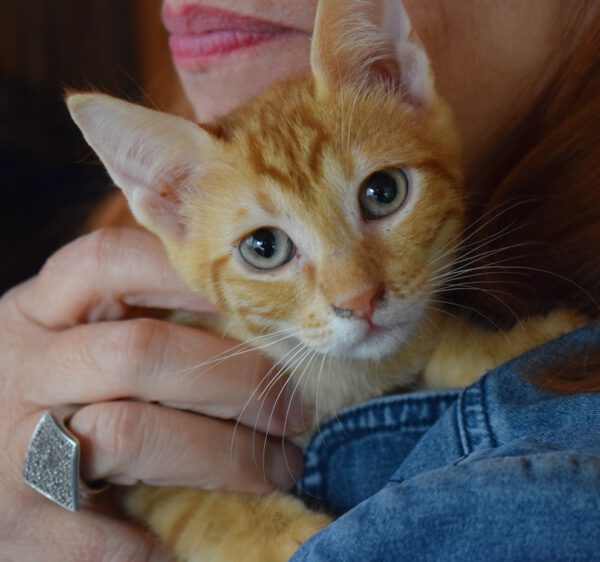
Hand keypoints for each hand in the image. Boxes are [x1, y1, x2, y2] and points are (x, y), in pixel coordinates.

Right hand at [0, 227, 304, 560]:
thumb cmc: (49, 388)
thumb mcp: (73, 337)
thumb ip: (134, 319)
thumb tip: (251, 324)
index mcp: (40, 310)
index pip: (110, 261)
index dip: (188, 274)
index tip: (262, 303)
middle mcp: (25, 366)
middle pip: (141, 352)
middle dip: (235, 382)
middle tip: (295, 410)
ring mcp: (13, 443)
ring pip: (132, 434)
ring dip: (224, 456)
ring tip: (278, 467)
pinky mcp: (15, 519)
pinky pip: (96, 535)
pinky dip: (152, 541)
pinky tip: (185, 537)